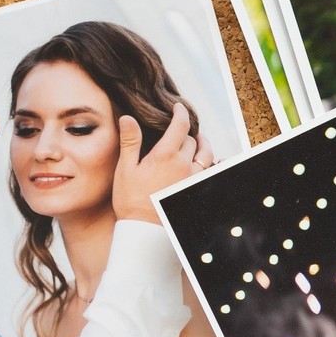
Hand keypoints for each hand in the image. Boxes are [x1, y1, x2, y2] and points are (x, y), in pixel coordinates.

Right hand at [113, 103, 210, 223]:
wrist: (144, 229)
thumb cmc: (131, 200)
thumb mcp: (125, 169)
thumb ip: (130, 142)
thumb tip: (128, 118)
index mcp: (165, 156)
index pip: (180, 126)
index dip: (180, 113)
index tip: (178, 107)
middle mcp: (183, 165)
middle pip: (191, 140)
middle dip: (186, 132)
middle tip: (181, 129)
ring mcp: (192, 179)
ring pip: (206, 155)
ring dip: (202, 145)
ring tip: (197, 141)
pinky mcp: (195, 190)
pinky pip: (210, 172)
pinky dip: (210, 163)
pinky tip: (207, 162)